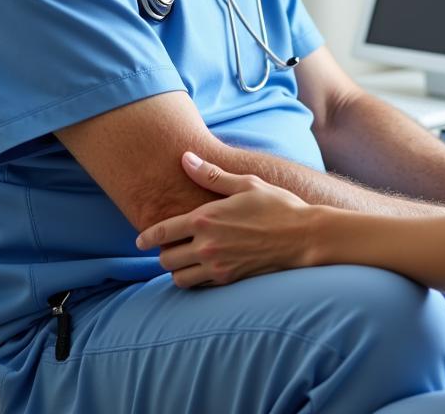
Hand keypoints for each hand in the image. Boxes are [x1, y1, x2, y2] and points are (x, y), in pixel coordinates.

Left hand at [135, 152, 310, 287]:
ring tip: (185, 260)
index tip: (141, 240)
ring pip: (178, 277)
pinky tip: (202, 269)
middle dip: (163, 254)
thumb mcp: (246, 184)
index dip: (147, 237)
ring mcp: (216, 265)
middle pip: (165, 259)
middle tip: (170, 247)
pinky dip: (194, 280)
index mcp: (206, 218)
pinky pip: (198, 286)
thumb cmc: (277, 205)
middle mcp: (206, 245)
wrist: (303, 236)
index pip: (163, 232)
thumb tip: (185, 158)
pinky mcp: (228, 279)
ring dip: (177, 270)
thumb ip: (212, 176)